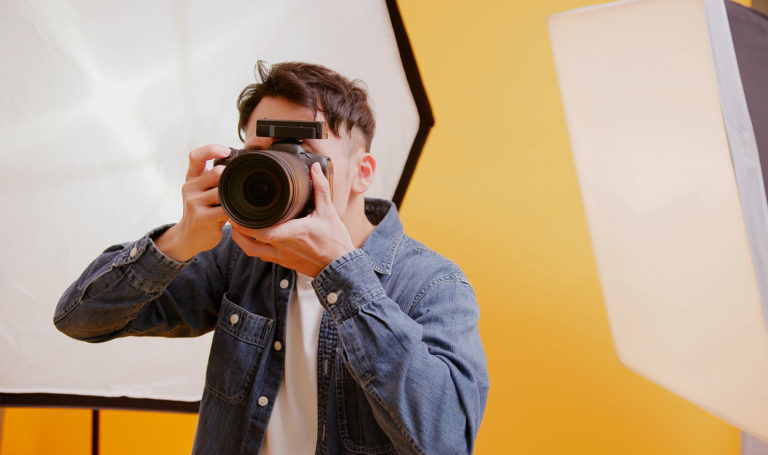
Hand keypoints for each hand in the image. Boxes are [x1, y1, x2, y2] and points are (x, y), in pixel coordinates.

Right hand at [155, 144, 230, 261]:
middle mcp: (190, 187)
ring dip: (233, 199)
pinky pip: (226, 209)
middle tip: (237, 192)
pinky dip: (235, 212)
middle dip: (231, 180)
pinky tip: (236, 216)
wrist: (188, 237)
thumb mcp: (201, 192)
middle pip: (217, 173)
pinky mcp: (202, 217)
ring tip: (234, 206)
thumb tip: (238, 166)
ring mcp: (194, 202)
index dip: (211, 149)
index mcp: (192, 178)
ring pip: (223, 191)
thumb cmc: (201, 211)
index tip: (227, 151)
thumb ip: (213, 179)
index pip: (196, 156)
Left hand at [230, 163, 354, 276]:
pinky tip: (252, 237)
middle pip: (250, 241)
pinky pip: (261, 256)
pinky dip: (252, 246)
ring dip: (241, 239)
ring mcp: (282, 257)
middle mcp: (284, 247)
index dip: (245, 224)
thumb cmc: (335, 242)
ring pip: (252, 251)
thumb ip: (320, 188)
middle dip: (238, 228)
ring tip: (237, 225)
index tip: (237, 212)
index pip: (263, 231)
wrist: (340, 266)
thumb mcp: (329, 212)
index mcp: (294, 233)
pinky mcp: (283, 263)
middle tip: (232, 213)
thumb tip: (315, 169)